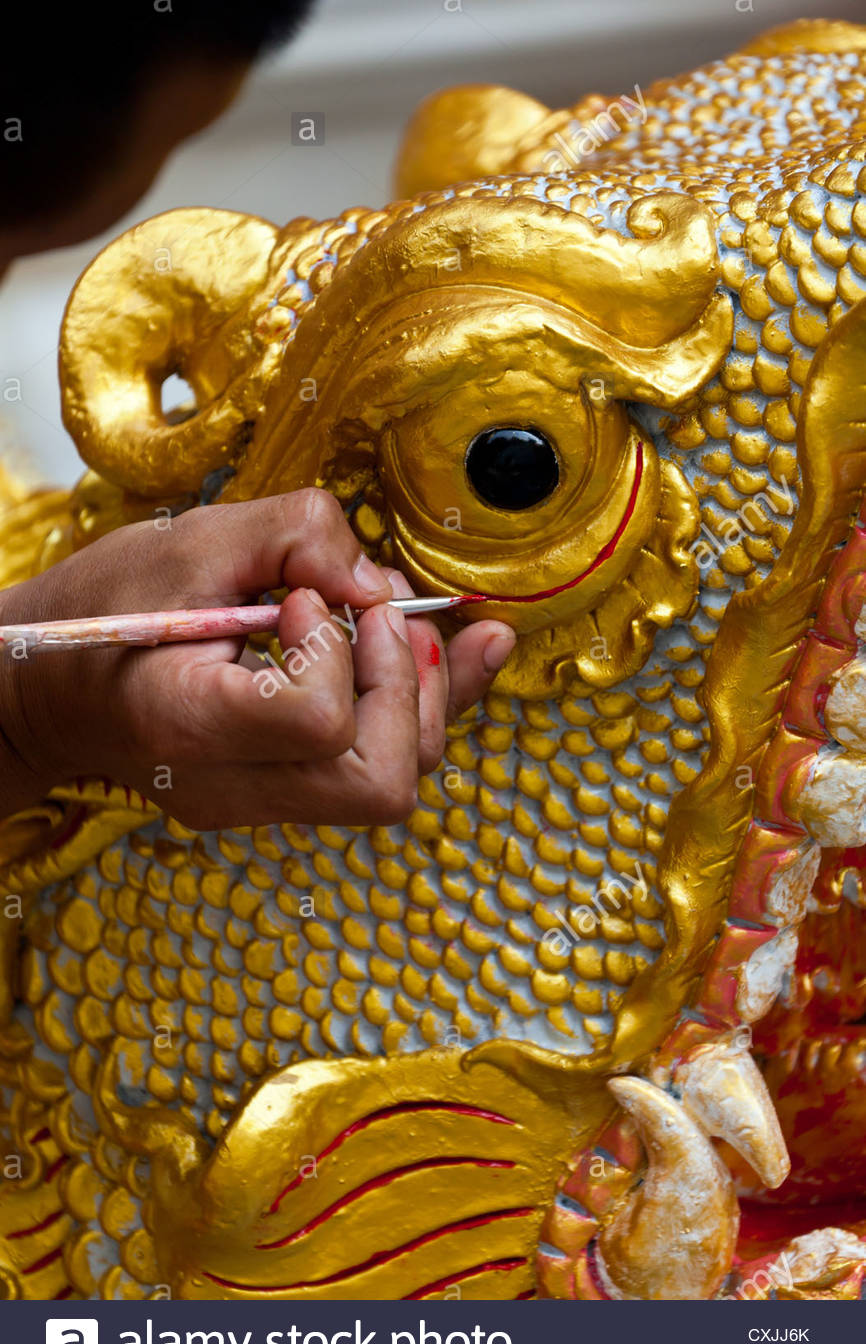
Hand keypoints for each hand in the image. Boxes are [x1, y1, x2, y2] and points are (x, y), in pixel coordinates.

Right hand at [0, 490, 514, 827]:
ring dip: (426, 693)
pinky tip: (453, 646)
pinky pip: (378, 769)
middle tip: (378, 613)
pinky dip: (423, 706)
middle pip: (380, 781)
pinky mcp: (283, 798)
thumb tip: (378, 583)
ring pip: (395, 784)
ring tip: (394, 619)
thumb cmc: (111, 607)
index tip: (302, 598)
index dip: (339, 650)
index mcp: (191, 724)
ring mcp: (260, 806)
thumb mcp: (192, 540)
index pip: (319, 722)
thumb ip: (294, 535)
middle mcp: (232, 787)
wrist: (52, 687)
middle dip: (410, 684)